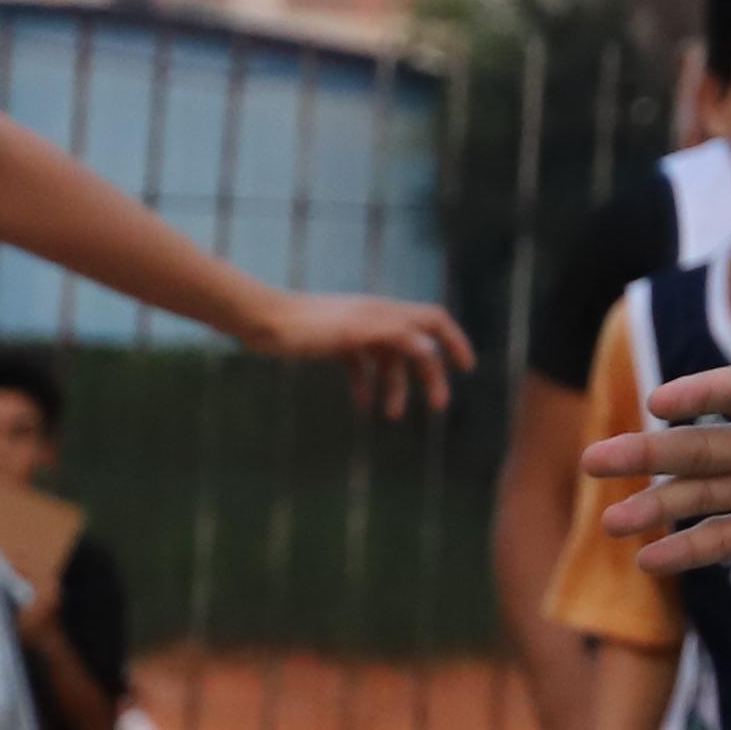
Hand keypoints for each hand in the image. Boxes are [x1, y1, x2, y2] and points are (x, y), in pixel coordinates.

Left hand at [254, 289, 477, 415]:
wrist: (263, 321)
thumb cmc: (307, 326)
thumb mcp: (354, 332)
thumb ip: (394, 336)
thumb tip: (430, 350)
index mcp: (387, 312)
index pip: (434, 322)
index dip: (454, 342)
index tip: (467, 369)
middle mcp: (377, 320)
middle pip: (415, 347)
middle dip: (429, 376)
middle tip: (437, 406)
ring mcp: (357, 333)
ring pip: (388, 362)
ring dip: (395, 388)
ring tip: (391, 417)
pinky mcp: (336, 345)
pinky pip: (361, 368)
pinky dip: (365, 387)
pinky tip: (362, 406)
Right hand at [589, 337, 730, 574]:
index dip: (697, 395)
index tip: (656, 402)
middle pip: (699, 445)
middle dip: (647, 453)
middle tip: (593, 461)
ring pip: (703, 496)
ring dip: (657, 506)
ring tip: (610, 521)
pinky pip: (729, 541)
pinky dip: (690, 550)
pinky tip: (649, 561)